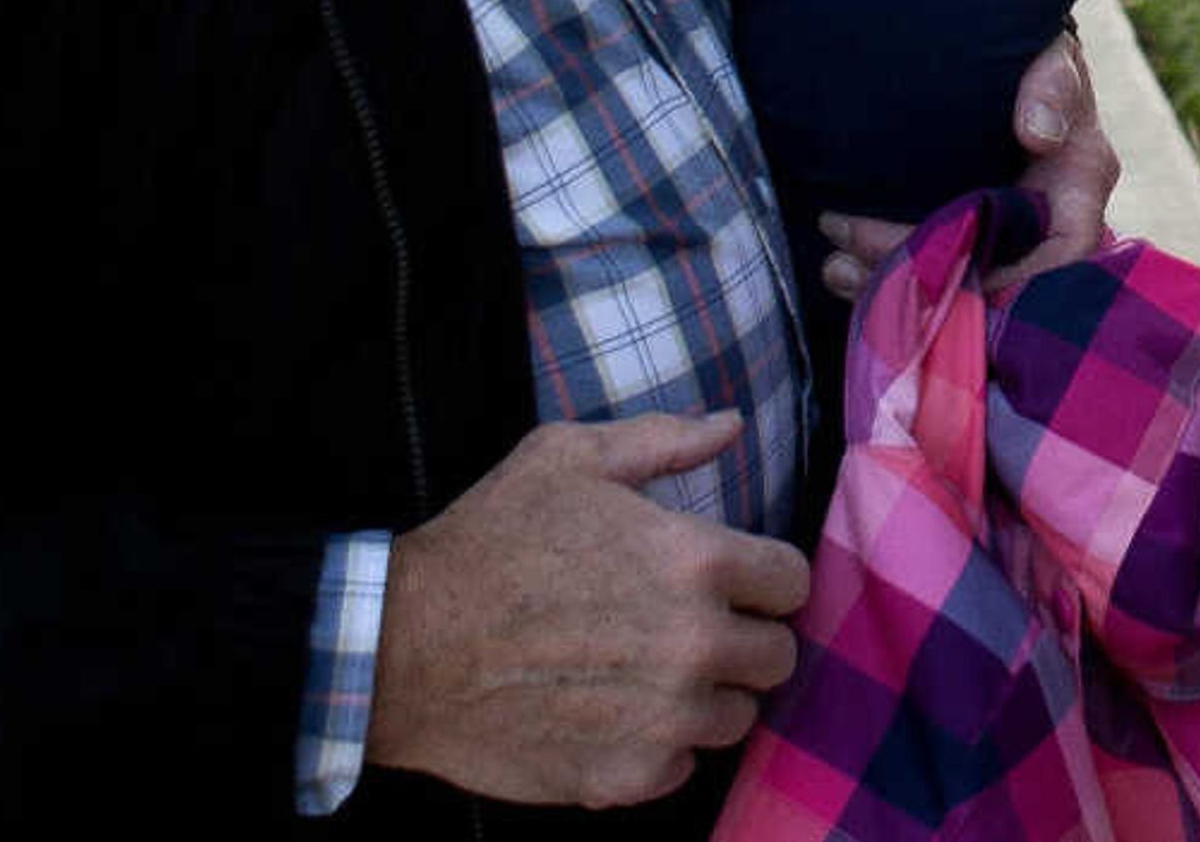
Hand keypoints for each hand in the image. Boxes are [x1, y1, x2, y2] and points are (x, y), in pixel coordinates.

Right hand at [366, 411, 808, 809]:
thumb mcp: (571, 457)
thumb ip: (665, 439)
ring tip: (647, 673)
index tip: (733, 583)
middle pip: (776, 658)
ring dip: (704, 697)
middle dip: (743, 641)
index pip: (792, 583)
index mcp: (698, 562)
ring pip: (734, 718)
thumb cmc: (489, 540)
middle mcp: (696, 645)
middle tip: (687, 629)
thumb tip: (730, 424)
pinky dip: (657, 746)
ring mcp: (665, 719)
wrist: (407, 645)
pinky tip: (612, 714)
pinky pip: (682, 766)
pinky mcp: (627, 776)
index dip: (764, 579)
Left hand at [816, 29, 1119, 298]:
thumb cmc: (1036, 60)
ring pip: (954, 287)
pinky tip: (837, 265)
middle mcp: (1045, 228)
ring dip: (894, 285)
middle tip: (853, 259)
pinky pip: (929, 274)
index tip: (944, 258)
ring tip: (836, 264)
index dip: (1008, 277)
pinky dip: (882, 276)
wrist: (1004, 63)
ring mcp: (1002, 241)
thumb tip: (1039, 132)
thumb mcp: (1051, 58)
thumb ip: (1053, 83)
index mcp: (1078, 189)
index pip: (1060, 254)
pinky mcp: (963, 240)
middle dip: (927, 281)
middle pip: (994, 283)